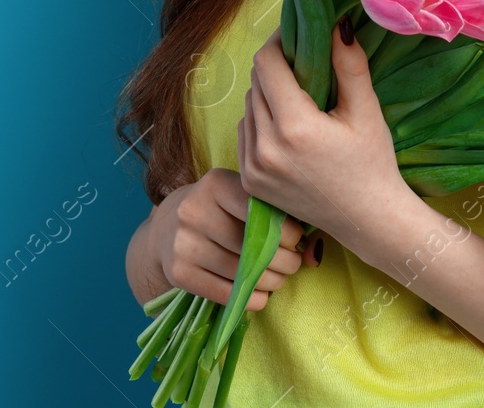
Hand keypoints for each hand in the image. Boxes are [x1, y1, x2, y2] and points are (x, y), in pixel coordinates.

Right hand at [126, 168, 317, 309]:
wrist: (167, 229)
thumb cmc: (220, 212)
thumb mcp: (242, 201)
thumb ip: (277, 218)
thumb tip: (315, 252)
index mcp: (215, 184)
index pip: (258, 207)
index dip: (284, 229)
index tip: (297, 239)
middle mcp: (193, 210)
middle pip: (251, 243)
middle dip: (283, 260)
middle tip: (293, 264)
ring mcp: (182, 243)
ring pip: (240, 271)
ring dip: (270, 281)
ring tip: (279, 279)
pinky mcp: (178, 272)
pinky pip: (225, 293)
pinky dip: (251, 298)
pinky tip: (261, 295)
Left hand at [237, 19, 408, 240]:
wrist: (368, 220)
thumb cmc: (373, 163)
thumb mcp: (366, 110)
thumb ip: (349, 65)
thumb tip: (338, 24)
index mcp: (295, 126)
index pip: (266, 63)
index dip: (279, 41)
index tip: (297, 37)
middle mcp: (265, 148)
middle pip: (256, 83)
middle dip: (276, 67)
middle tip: (303, 65)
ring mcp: (253, 168)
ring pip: (248, 107)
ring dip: (267, 94)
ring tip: (298, 98)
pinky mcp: (249, 182)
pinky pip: (245, 134)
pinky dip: (261, 121)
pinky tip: (288, 127)